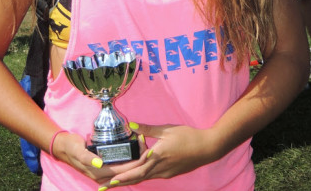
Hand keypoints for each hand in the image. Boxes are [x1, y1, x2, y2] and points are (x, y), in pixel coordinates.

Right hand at [52, 131, 147, 183]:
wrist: (64, 147)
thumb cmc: (72, 148)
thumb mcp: (78, 151)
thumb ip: (88, 158)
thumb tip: (100, 164)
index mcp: (99, 173)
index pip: (122, 171)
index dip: (135, 163)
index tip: (146, 154)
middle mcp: (103, 175)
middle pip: (126, 171)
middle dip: (139, 162)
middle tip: (150, 149)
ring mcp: (104, 172)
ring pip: (125, 169)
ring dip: (136, 160)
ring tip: (147, 149)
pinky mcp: (105, 167)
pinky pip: (121, 166)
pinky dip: (130, 159)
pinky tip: (136, 152)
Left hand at [98, 123, 220, 187]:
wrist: (207, 148)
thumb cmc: (187, 136)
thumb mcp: (166, 129)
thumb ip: (147, 129)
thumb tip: (130, 125)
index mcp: (157, 156)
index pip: (136, 169)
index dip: (122, 177)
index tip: (109, 181)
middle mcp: (159, 169)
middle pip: (136, 178)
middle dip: (119, 182)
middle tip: (103, 187)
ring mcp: (165, 173)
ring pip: (143, 178)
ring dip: (128, 181)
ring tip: (114, 183)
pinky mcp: (169, 173)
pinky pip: (151, 176)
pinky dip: (139, 177)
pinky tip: (134, 175)